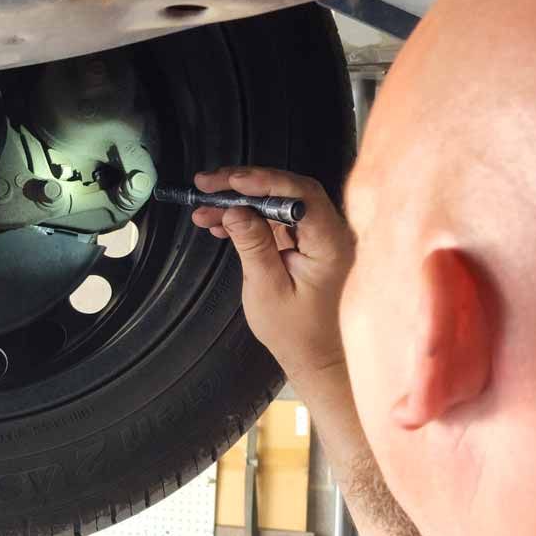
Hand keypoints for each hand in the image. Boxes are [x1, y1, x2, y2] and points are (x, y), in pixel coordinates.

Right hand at [187, 166, 352, 388]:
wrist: (313, 355)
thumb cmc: (297, 332)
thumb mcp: (267, 288)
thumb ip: (252, 244)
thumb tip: (234, 209)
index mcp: (330, 244)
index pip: (301, 195)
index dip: (264, 181)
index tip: (231, 181)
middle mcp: (330, 233)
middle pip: (288, 190)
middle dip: (245, 184)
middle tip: (209, 184)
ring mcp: (318, 235)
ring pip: (278, 201)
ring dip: (240, 200)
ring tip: (204, 207)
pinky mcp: (305, 240)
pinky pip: (275, 217)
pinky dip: (248, 215)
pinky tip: (220, 221)